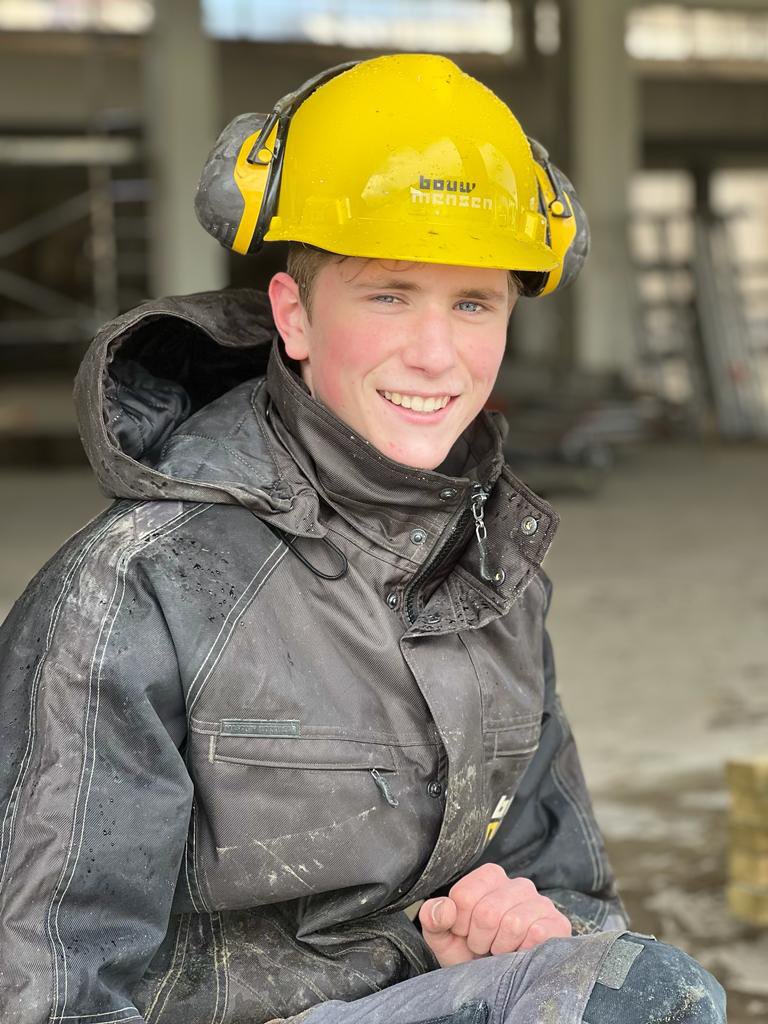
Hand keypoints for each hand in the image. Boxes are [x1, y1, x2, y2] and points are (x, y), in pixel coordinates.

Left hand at [418, 863, 571, 967]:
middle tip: (484, 947)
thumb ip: (433, 917)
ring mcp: (541, 902)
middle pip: (487, 912)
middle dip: (479, 939)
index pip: (464, 896)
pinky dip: (522, 951)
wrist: (498, 980)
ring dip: (500, 948)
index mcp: (490, 877)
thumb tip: (444, 908)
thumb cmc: (470, 953)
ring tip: (500, 950)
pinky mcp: (558, 924)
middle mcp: (518, 884)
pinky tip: (520, 953)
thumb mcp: (443, 937)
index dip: (459, 924)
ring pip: (512, 923)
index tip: (465, 933)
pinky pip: (536, 934)